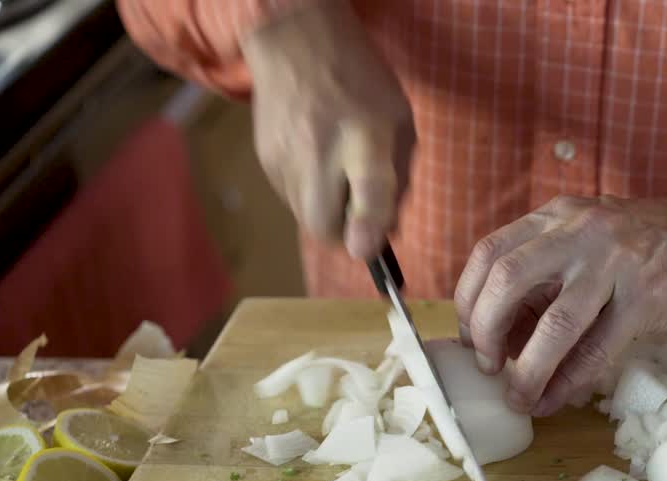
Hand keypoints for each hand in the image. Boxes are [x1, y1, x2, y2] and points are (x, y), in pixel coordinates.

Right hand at [241, 0, 411, 260]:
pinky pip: (291, 199)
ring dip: (326, 212)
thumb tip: (387, 233)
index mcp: (367, 138)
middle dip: (345, 235)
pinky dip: (309, 194)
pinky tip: (316, 161)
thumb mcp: (400, 124)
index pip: (368, 189)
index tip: (366, 250)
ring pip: (305, 218)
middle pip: (324, 225)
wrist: (297, 43)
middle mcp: (322, 151)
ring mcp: (286, 158)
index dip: (367, 225)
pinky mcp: (265, 161)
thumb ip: (399, 181)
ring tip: (337, 174)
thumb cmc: (362, 86)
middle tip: (359, 214)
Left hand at [454, 178, 666, 415]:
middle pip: (505, 280)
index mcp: (558, 217)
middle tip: (487, 366)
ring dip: (526, 369)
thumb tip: (504, 336)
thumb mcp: (591, 239)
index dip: (468, 301)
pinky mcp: (646, 300)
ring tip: (519, 396)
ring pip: (552, 323)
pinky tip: (557, 400)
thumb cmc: (651, 246)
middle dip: (483, 331)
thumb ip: (549, 273)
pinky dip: (569, 382)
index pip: (489, 253)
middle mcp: (578, 233)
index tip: (471, 337)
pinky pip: (596, 350)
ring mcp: (614, 265)